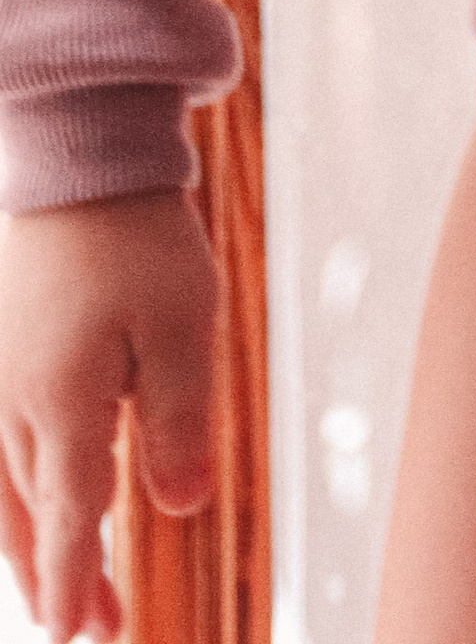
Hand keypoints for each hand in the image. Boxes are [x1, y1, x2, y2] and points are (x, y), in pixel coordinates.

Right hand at [0, 193, 218, 641]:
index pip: (73, 514)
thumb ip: (182, 418)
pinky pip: (0, 447)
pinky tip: (33, 504)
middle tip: (90, 628)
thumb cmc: (139, 235)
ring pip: (9, 485)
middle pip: (38, 509)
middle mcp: (15, 401)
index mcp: (63, 401)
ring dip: (34, 539)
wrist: (79, 154)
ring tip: (57, 588)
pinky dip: (15, 490)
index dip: (76, 577)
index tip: (79, 634)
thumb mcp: (183, 323)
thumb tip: (182, 507)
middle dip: (62, 571)